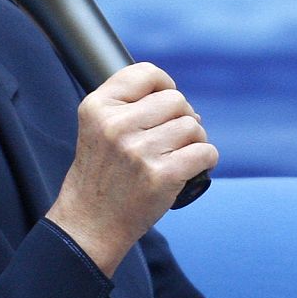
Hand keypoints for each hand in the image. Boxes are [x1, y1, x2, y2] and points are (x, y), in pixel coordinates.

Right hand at [46, 63, 217, 275]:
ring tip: (178, 155)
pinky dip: (206, 159)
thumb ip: (127, 104)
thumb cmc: (101, 175)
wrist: (90, 224)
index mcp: (98, 108)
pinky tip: (194, 167)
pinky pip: (204, 152)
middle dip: (182, 117)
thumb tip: (181, 101)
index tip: (164, 103)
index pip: (146, 73)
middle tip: (172, 139)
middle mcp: (116, 126)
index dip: (164, 85)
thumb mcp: (97, 128)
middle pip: (176, 100)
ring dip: (194, 140)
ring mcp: (139, 151)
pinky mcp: (162, 176)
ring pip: (193, 126)